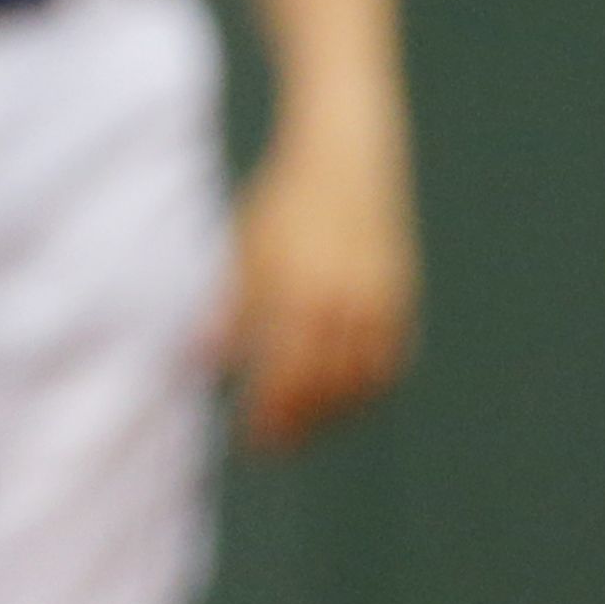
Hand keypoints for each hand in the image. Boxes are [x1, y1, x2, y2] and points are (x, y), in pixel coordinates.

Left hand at [222, 127, 418, 451]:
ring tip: (306, 425)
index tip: (253, 440)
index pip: (285, 375)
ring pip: (362, 379)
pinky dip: (370, 385)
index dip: (270, 414)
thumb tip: (202, 361)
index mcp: (298, 292)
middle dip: (299, 422)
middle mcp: (344, 303)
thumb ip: (229, 310)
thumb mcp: (246, 249)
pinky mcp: (401, 295)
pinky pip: (390, 358)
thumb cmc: (284, 202)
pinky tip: (347, 396)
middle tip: (275, 445)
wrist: (347, 158)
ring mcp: (379, 301)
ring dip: (334, 411)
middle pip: (324, 386)